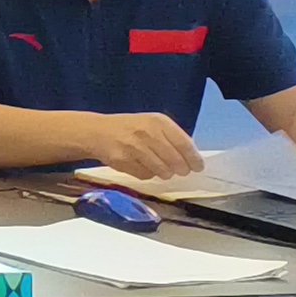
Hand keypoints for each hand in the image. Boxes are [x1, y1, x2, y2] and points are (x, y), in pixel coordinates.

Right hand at [83, 113, 204, 182]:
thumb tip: (193, 158)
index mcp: (158, 122)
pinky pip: (146, 175)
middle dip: (181, 169)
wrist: (97, 132)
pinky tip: (141, 165)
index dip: (194, 159)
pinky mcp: (123, 161)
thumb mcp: (152, 124)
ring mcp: (134, 148)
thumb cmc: (131, 128)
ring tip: (160, 167)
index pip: (184, 145)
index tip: (198, 167)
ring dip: (164, 173)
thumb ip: (173, 138)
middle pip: (175, 161)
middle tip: (180, 170)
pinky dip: (148, 174)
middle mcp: (147, 133)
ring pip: (162, 171)